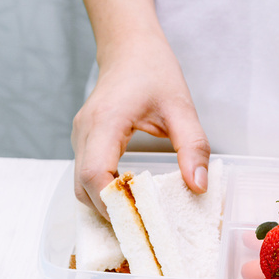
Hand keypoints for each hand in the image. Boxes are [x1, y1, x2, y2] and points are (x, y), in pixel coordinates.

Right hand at [71, 34, 209, 218]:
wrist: (129, 47)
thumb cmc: (153, 71)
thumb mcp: (181, 107)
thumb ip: (192, 147)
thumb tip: (198, 186)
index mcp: (105, 122)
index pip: (94, 173)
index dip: (111, 203)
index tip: (136, 221)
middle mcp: (85, 132)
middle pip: (83, 187)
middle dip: (109, 213)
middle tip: (140, 231)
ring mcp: (80, 137)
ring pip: (81, 185)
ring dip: (105, 206)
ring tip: (136, 219)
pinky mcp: (84, 141)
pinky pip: (86, 175)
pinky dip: (103, 193)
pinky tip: (127, 200)